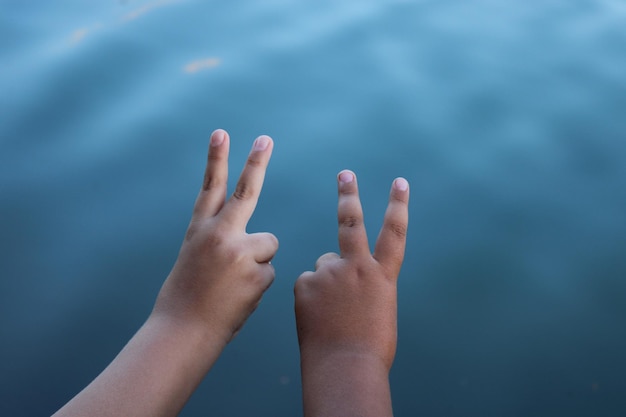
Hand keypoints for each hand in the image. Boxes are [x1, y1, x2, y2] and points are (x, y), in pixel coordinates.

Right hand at [153, 129, 277, 342]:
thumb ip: (220, 241)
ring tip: (234, 285)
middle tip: (266, 138)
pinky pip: (270, 272)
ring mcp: (240, 252)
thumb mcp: (194, 259)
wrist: (183, 332)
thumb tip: (257, 243)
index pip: (210, 187)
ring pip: (268, 246)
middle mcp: (219, 234)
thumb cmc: (187, 298)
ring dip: (258, 263)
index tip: (222, 132)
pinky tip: (239, 297)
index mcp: (199, 230)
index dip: (216, 159)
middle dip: (256, 163)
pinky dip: (259, 285)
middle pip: (245, 191)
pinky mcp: (258, 273)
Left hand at [295, 170, 408, 369]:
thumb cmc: (369, 346)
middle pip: (351, 222)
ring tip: (331, 311)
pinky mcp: (305, 283)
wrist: (344, 367)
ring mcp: (329, 273)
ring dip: (327, 282)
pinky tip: (316, 316)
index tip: (399, 182)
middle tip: (345, 174)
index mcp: (383, 275)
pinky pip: (307, 283)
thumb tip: (348, 277)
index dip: (398, 206)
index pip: (394, 233)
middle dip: (349, 195)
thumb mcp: (380, 309)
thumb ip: (367, 285)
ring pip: (324, 266)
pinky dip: (311, 296)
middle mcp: (357, 267)